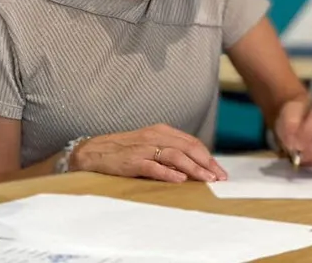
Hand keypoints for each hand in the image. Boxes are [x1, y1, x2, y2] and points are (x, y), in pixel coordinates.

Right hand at [68, 124, 228, 182]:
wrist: (92, 152)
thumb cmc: (122, 151)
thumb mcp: (147, 144)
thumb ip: (167, 150)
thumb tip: (193, 165)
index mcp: (159, 131)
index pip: (191, 142)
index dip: (207, 156)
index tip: (219, 170)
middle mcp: (153, 137)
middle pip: (187, 147)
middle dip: (206, 163)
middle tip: (219, 177)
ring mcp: (143, 149)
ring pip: (175, 156)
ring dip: (194, 168)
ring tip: (207, 179)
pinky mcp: (132, 161)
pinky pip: (154, 166)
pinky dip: (169, 173)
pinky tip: (180, 180)